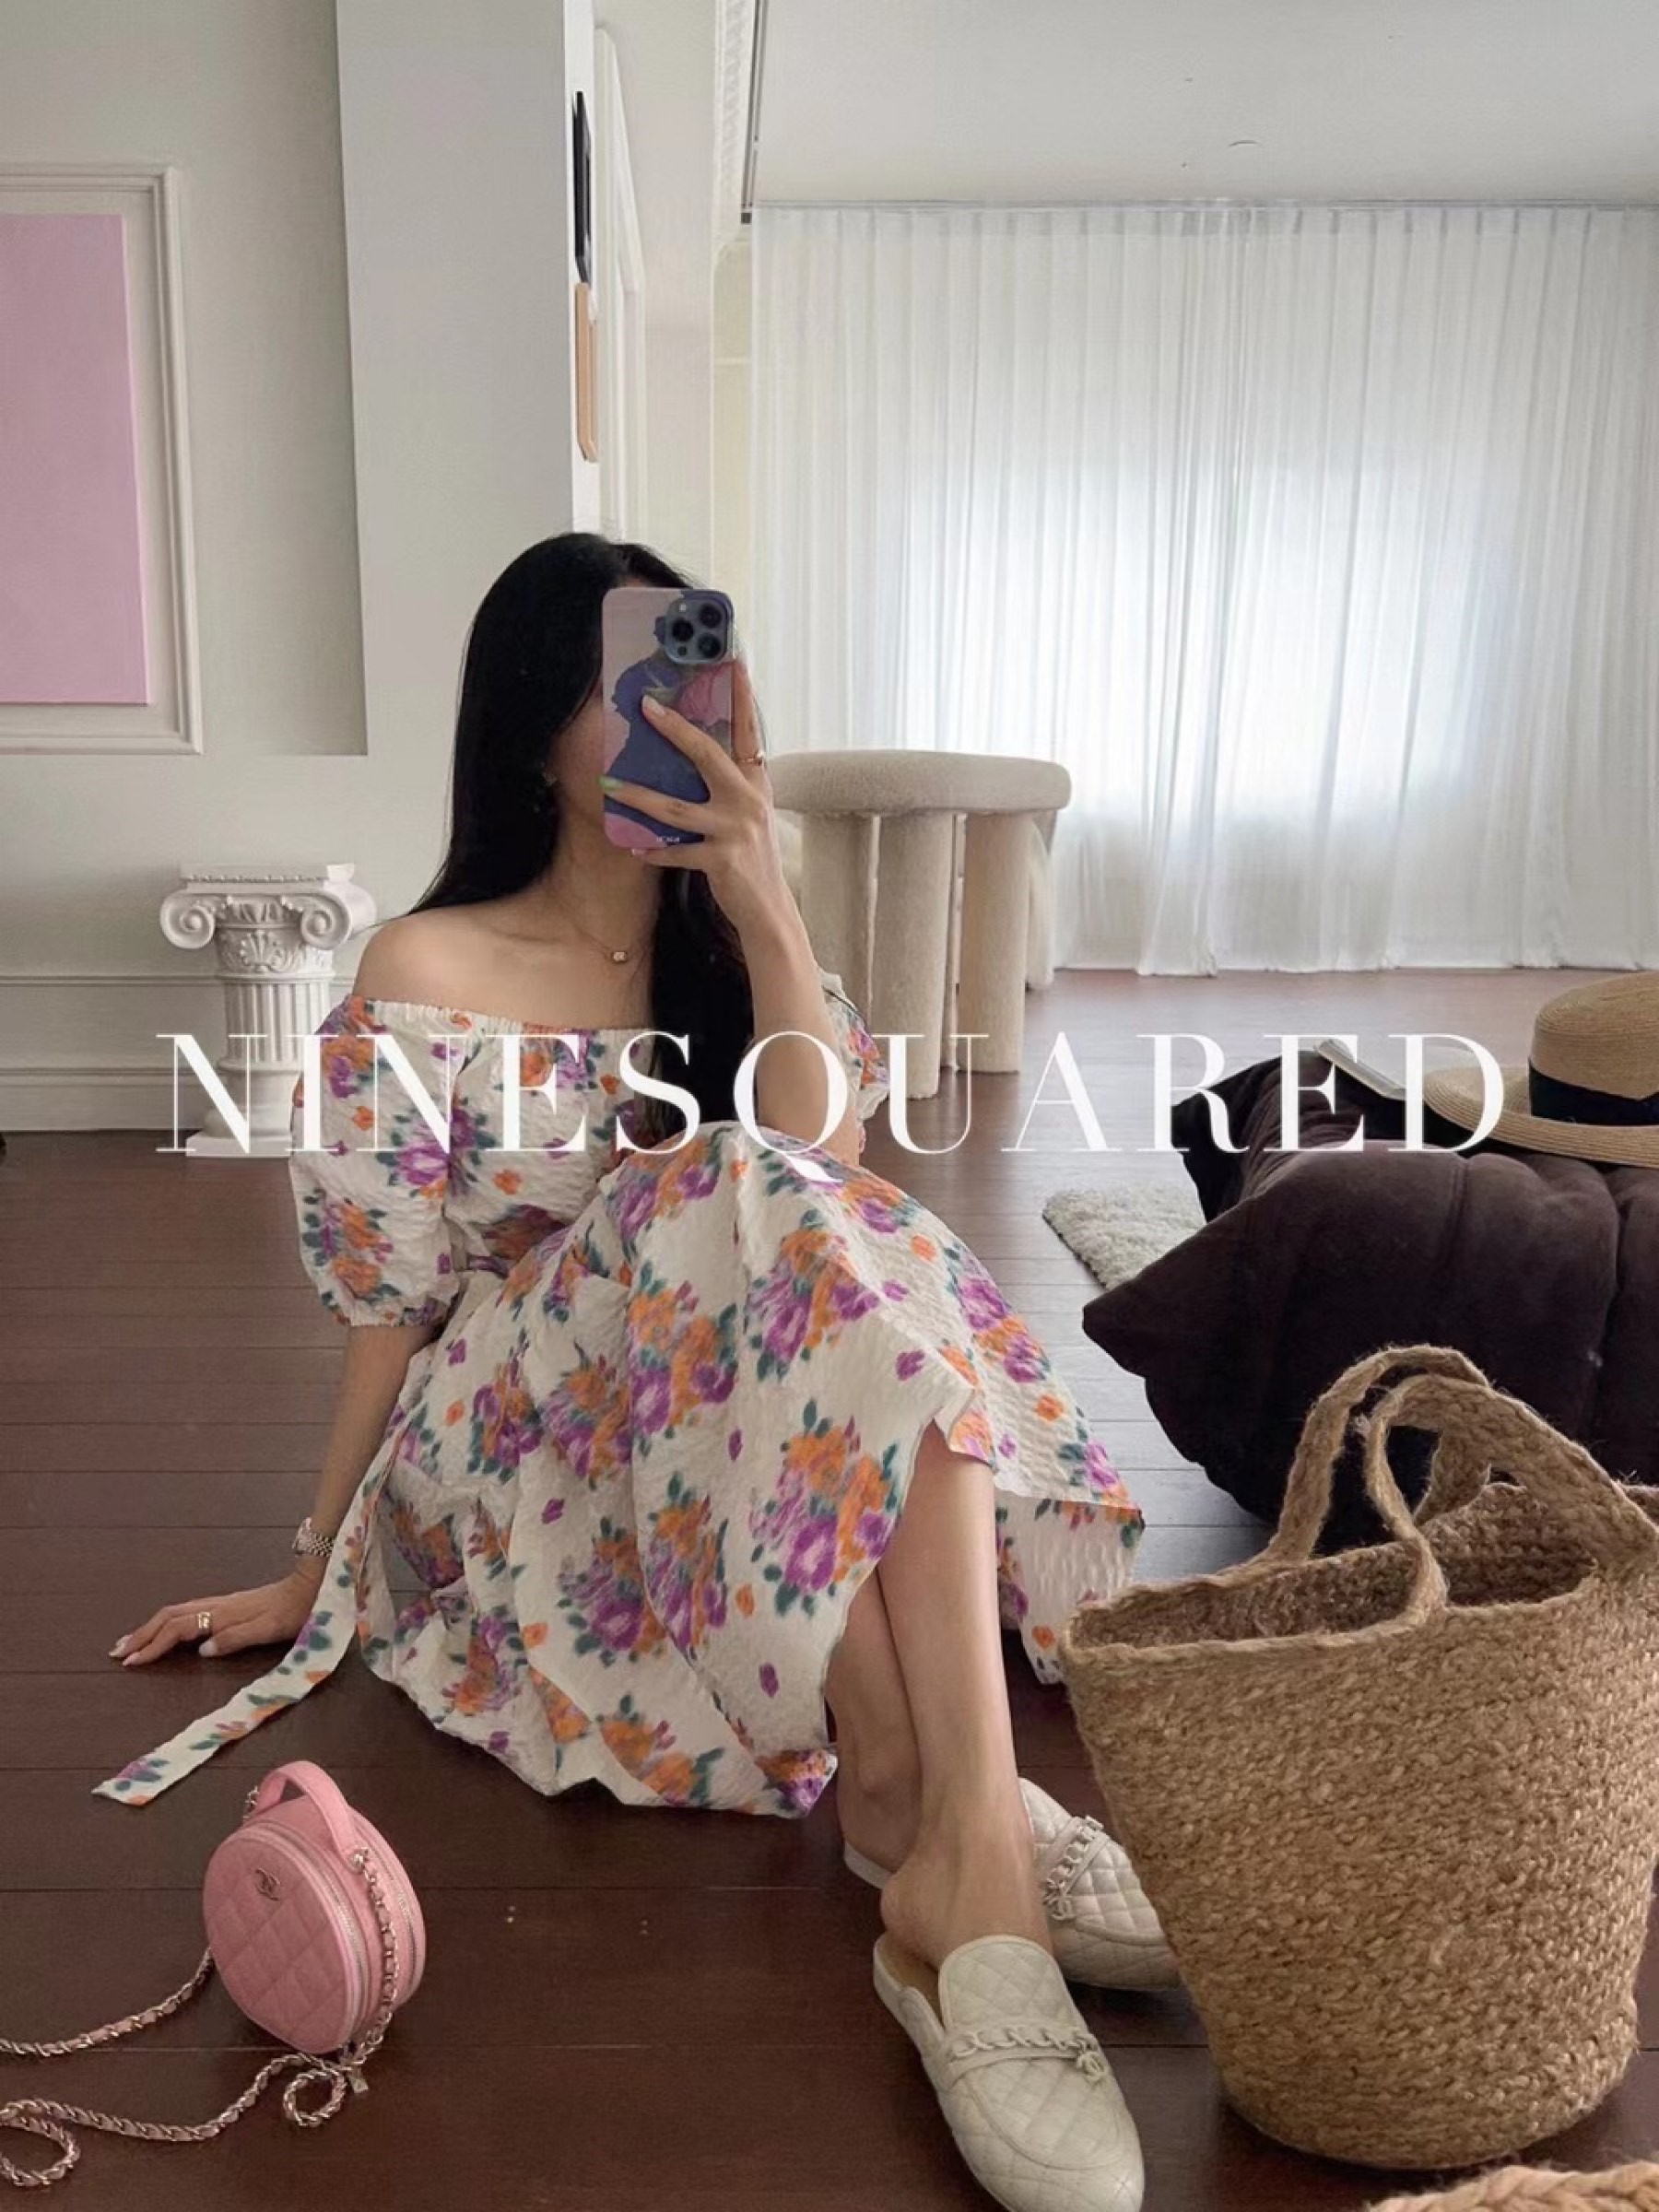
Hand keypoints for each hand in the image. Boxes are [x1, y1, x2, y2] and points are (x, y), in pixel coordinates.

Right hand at [112, 1561, 324, 1666]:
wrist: (311, 1587)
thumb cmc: (294, 1612)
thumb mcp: (269, 1629)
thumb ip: (237, 1638)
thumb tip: (203, 1650)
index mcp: (222, 1615)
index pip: (178, 1629)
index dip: (153, 1645)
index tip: (131, 1662)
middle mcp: (216, 1606)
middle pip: (168, 1618)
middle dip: (141, 1635)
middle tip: (116, 1652)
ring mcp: (220, 1604)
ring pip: (175, 1613)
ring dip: (149, 1628)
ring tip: (129, 1642)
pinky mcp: (226, 1605)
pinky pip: (186, 1613)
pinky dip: (166, 1623)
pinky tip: (163, 1630)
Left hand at [599, 663, 791, 935]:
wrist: (769, 910)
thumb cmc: (753, 860)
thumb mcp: (749, 815)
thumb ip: (729, 787)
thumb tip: (692, 757)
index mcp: (756, 783)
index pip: (750, 730)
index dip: (742, 696)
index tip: (733, 661)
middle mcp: (748, 800)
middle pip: (707, 754)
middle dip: (674, 728)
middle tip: (646, 707)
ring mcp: (735, 830)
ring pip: (675, 808)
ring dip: (638, 797)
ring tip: (609, 785)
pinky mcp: (721, 860)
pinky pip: (676, 851)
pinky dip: (652, 850)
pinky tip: (632, 847)